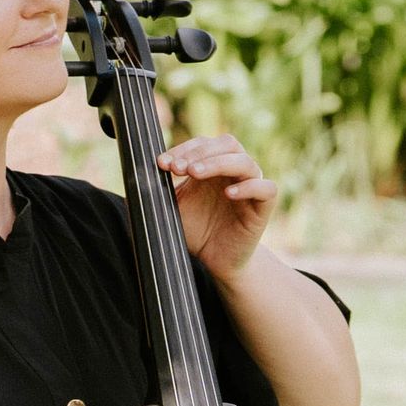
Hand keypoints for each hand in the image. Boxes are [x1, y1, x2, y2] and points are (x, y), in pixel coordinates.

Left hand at [157, 133, 276, 282]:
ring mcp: (251, 186)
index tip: (163, 163)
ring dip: (218, 163)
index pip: (203, 144)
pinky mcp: (263, 206)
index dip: (184, 149)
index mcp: (214, 166)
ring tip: (195, 174)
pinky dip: (249, 187)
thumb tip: (139, 172)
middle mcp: (234, 172)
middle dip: (200, 152)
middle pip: (227, 143)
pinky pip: (266, 188)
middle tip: (178, 168)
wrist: (215, 262)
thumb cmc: (196, 232)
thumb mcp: (173, 207)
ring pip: (245, 161)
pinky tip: (228, 194)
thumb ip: (161, 188)